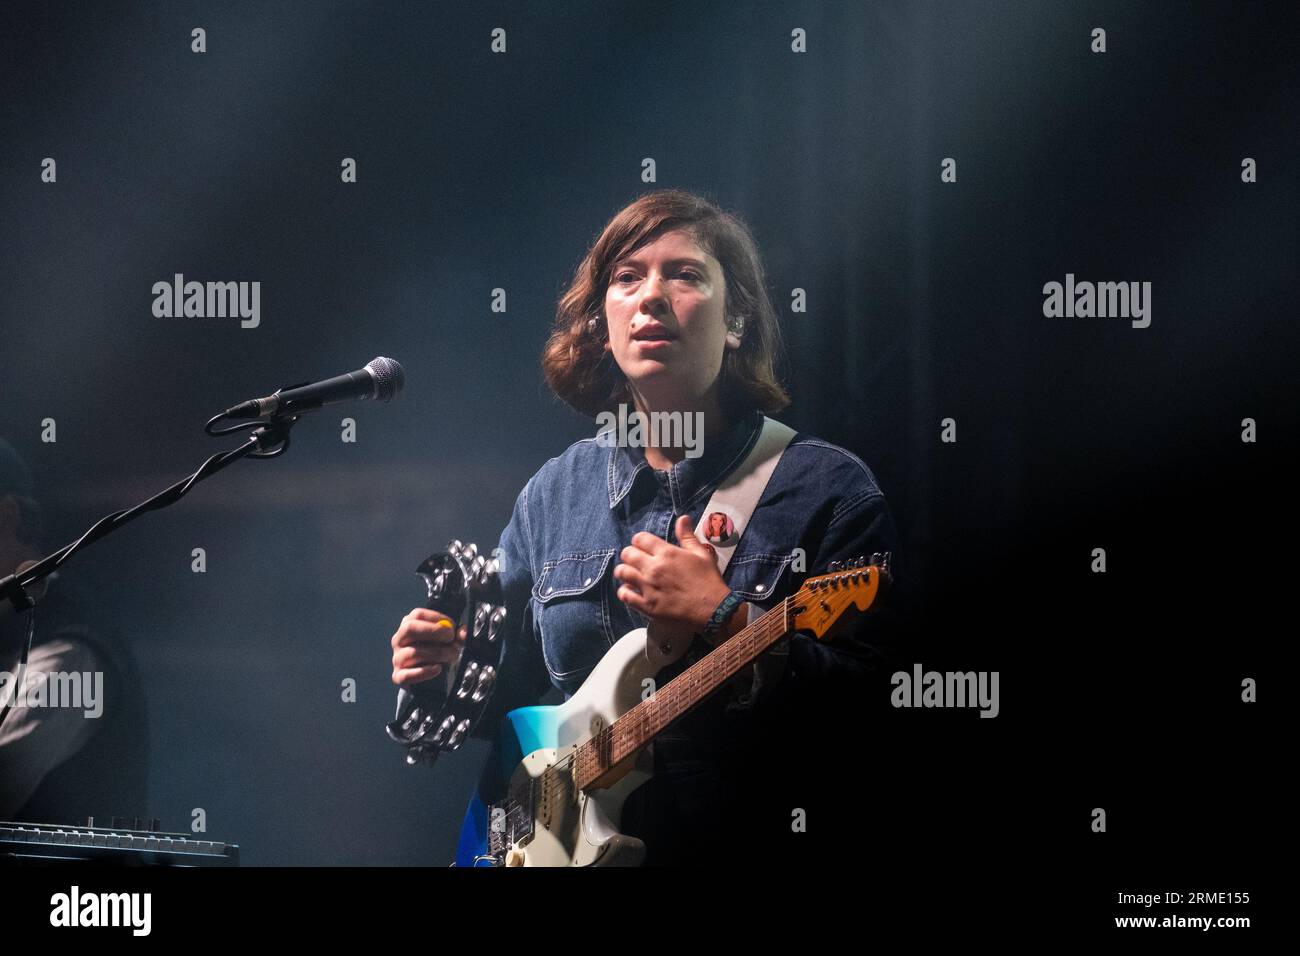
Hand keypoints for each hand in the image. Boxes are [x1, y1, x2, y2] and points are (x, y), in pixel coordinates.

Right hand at [390, 608, 465, 685]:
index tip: (452, 626)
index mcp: (409, 625)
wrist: (430, 680)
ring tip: (451, 656)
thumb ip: (457, 636)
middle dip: (433, 632)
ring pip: (413, 652)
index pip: (417, 614)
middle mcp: (399, 640)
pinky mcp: (398, 676)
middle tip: (450, 638)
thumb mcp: (448, 642)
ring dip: (437, 653)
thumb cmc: (438, 653)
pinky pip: (408, 674)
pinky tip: (438, 669)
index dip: (436, 618)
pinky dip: (425, 672)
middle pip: (410, 628)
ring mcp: (397, 658)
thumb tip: (464, 632)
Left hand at [614, 515, 730, 632]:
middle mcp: (654, 568)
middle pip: (627, 554)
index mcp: (667, 553)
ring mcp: (648, 587)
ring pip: (622, 573)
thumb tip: (682, 518)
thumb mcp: (701, 554)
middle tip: (636, 560)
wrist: (713, 610)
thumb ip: (687, 536)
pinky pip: (625, 595)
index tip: (643, 546)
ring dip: (624, 571)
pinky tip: (630, 591)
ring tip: (630, 574)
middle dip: (630, 554)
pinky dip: (624, 591)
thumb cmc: (709, 581)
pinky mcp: (647, 606)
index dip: (640, 541)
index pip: (640, 539)